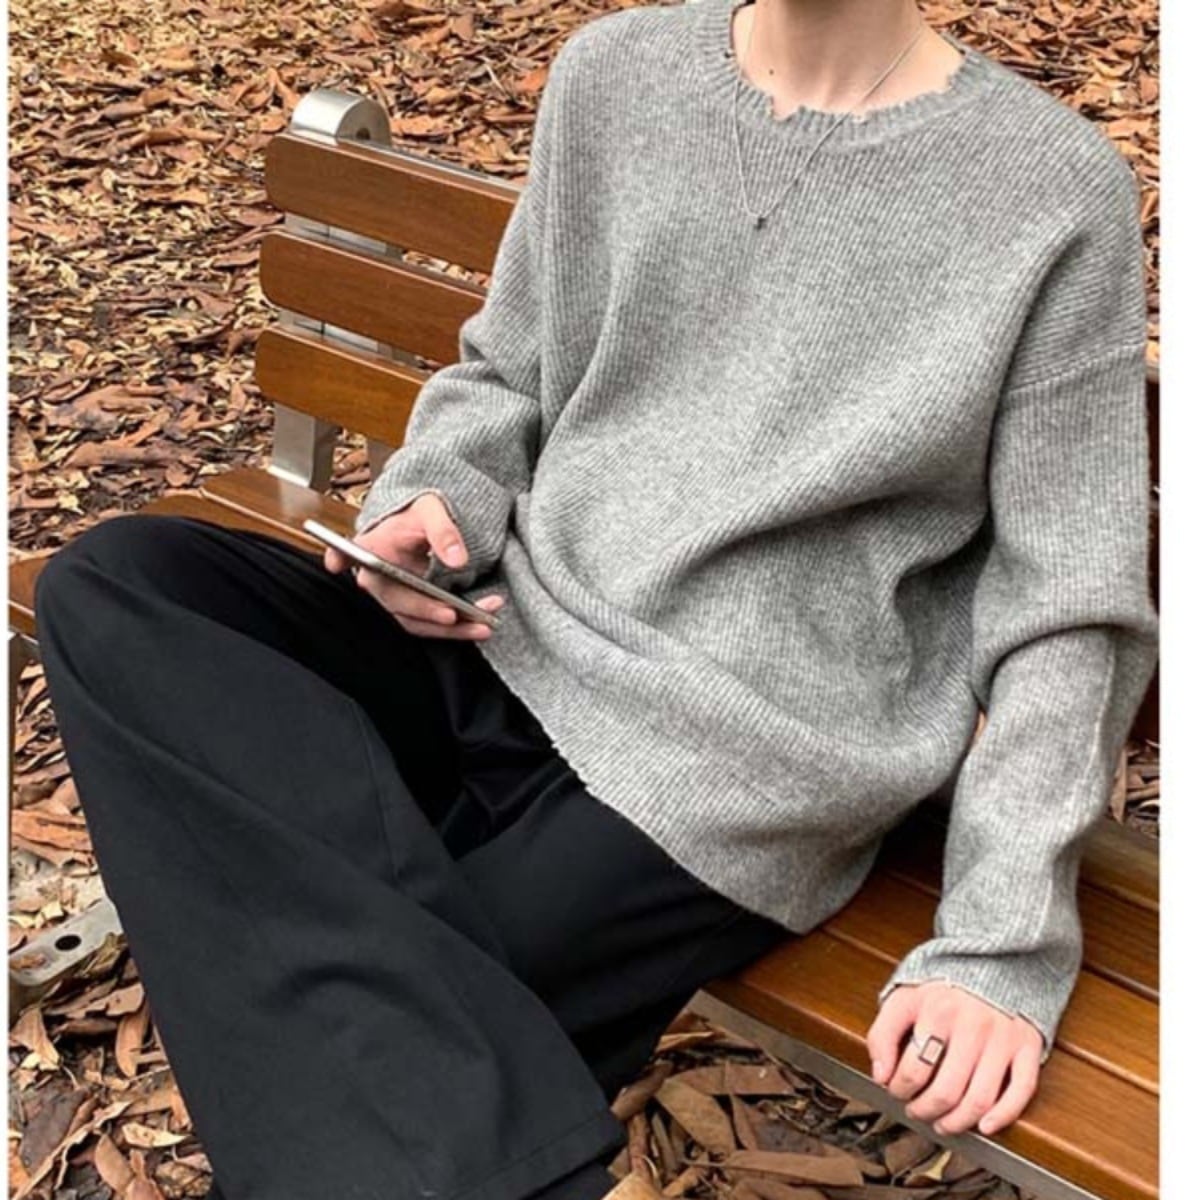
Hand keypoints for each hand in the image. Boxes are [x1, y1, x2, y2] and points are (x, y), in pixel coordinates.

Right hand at [321, 493, 505, 638]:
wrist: (425, 524)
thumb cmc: (420, 514)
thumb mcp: (432, 511)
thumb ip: (443, 531)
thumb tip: (456, 559)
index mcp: (371, 551)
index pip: (347, 556)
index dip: (339, 558)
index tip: (335, 561)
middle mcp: (378, 582)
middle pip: (399, 605)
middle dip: (431, 614)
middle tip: (456, 615)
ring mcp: (397, 598)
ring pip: (420, 623)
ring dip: (452, 629)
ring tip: (484, 627)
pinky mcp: (415, 608)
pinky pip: (434, 623)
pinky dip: (458, 626)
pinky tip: (483, 623)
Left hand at [866, 981, 1043, 1137]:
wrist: (992, 962)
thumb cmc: (944, 988)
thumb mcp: (903, 998)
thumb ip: (882, 1033)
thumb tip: (880, 1075)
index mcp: (937, 1010)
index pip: (913, 1069)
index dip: (899, 1089)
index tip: (896, 1090)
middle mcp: (972, 1024)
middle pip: (946, 1090)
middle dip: (925, 1110)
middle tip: (917, 1112)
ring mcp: (1002, 1037)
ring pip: (980, 1098)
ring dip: (957, 1122)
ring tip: (943, 1123)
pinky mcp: (1027, 1045)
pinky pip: (1021, 1090)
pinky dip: (1003, 1116)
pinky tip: (984, 1125)